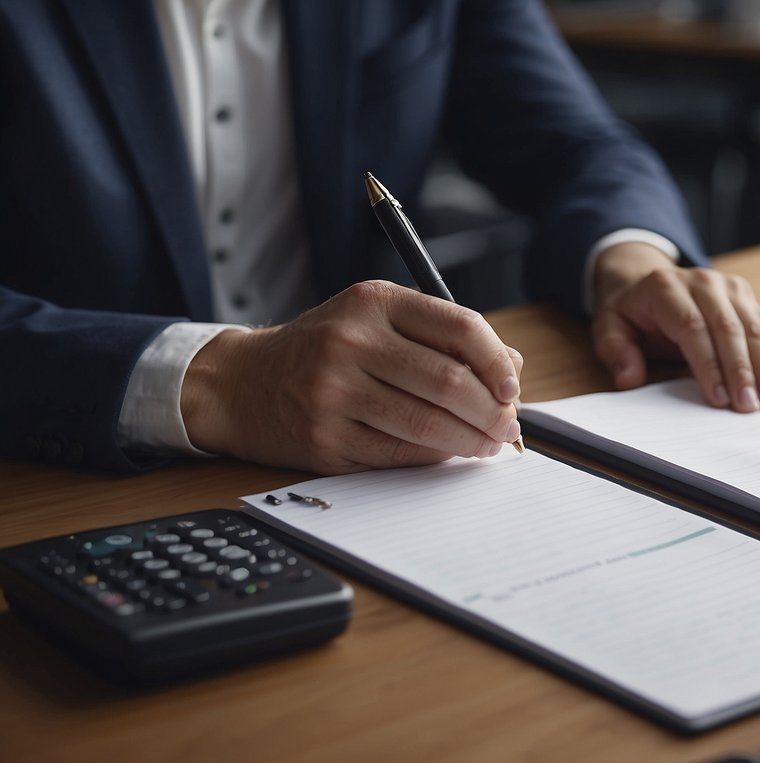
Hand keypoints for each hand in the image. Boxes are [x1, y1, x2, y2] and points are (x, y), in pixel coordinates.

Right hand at [181, 280, 523, 473]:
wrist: (242, 383)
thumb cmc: (326, 349)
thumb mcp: (376, 320)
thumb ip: (441, 335)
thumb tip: (511, 368)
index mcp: (374, 303)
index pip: (459, 327)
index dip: (497, 362)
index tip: (511, 388)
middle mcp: (351, 342)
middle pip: (449, 382)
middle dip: (491, 412)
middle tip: (507, 427)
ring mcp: (334, 393)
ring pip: (428, 425)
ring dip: (470, 442)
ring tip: (487, 445)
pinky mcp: (325, 439)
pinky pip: (399, 454)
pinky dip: (434, 458)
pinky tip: (447, 454)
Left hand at [590, 242, 759, 411]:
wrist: (645, 282)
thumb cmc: (629, 314)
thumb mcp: (609, 328)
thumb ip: (616, 352)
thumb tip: (630, 379)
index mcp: (667, 288)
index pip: (693, 327)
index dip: (708, 364)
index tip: (718, 399)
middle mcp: (704, 283)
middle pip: (730, 328)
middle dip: (744, 372)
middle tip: (753, 409)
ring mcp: (731, 289)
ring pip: (758, 329)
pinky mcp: (749, 301)